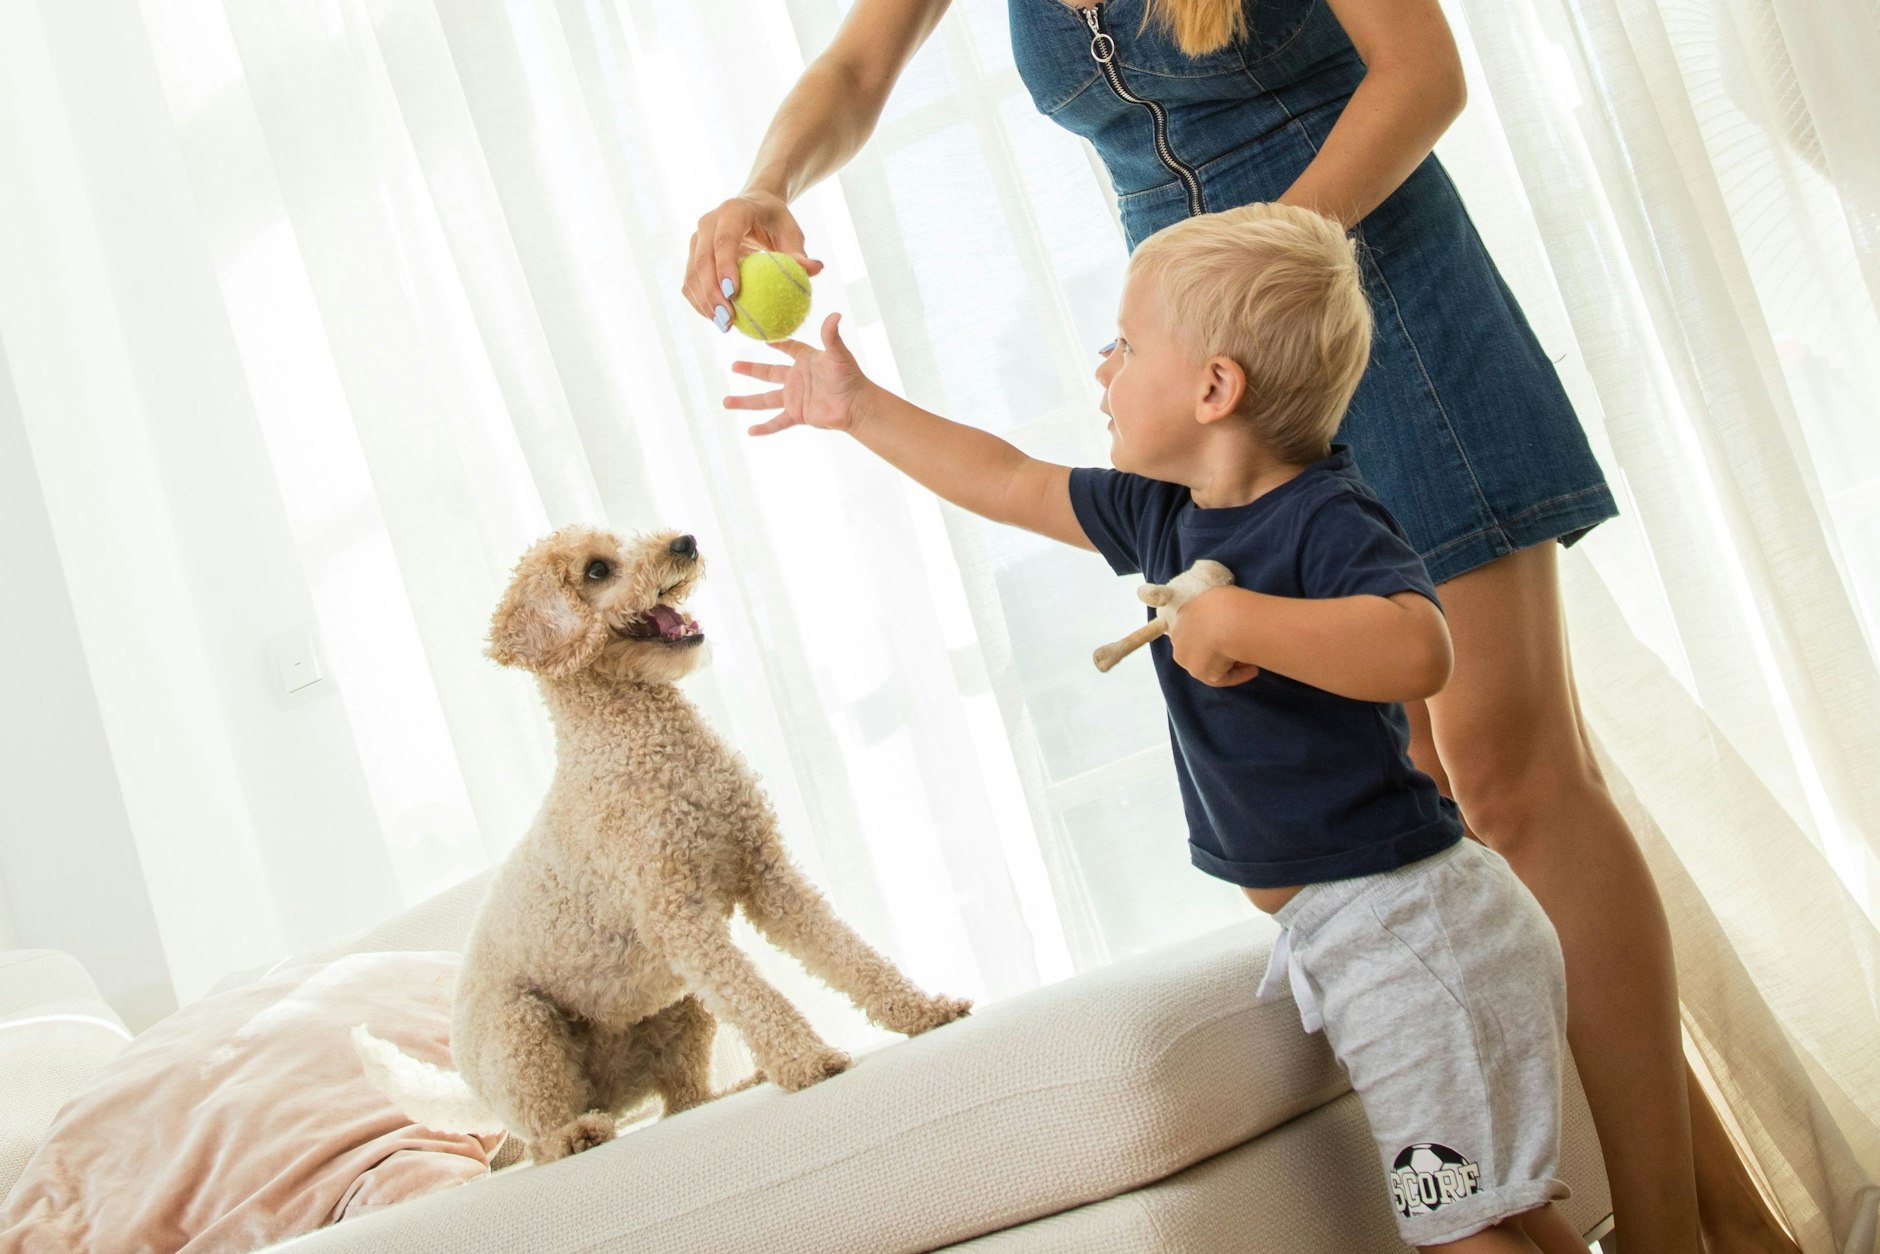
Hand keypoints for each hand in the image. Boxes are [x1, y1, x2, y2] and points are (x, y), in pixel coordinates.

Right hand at [684, 191, 824, 328]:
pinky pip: (691, 283)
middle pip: (703, 260)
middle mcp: (708, 223)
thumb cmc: (777, 222)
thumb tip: (815, 270)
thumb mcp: (792, 233)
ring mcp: (696, 239)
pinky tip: (718, 321)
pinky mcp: (692, 254)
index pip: (724, 240)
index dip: (725, 266)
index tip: (733, 294)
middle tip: (728, 320)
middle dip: (712, 293)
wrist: (755, 208)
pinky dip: (701, 303)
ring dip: (704, 303)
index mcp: (732, 212)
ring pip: (692, 274)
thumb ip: (799, 253)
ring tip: (724, 326)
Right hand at [725, 313, 873, 435]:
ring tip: (726, 402)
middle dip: (750, 369)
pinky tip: (750, 431)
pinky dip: (765, 427)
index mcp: (805, 360)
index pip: (789, 348)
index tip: (763, 336)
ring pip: (764, 399)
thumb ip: (831, 335)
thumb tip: (835, 315)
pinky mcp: (797, 414)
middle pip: (768, 373)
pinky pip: (777, 422)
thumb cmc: (850, 377)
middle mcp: (797, 379)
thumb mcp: (838, 354)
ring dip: (745, 401)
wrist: (856, 406)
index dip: (777, 342)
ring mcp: (795, 397)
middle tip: (733, 365)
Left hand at [1167, 587, 1260, 686]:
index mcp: (1182, 617)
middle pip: (1199, 649)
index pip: (1195, 629)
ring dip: (1228, 663)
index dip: (1214, 633)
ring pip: (1210, 664)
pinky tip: (1253, 669)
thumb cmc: (1227, 602)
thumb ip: (1216, 609)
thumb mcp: (1218, 597)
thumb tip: (1226, 614)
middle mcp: (1179, 639)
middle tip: (1239, 649)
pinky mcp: (1200, 674)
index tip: (1229, 634)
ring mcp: (1187, 658)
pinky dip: (1238, 675)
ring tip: (1250, 659)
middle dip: (1217, 650)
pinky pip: (1222, 677)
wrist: (1228, 620)